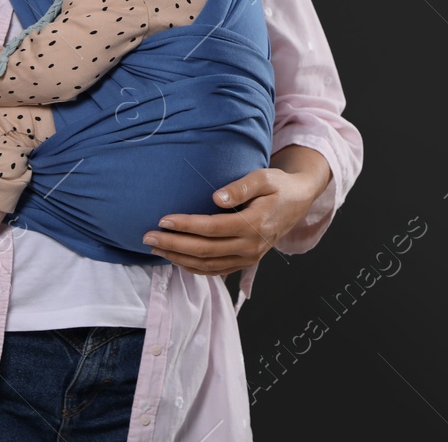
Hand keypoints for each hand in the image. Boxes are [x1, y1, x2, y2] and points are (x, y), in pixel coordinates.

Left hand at [141, 147, 330, 275]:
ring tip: (156, 248)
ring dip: (179, 259)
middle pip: (205, 251)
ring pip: (208, 265)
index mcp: (254, 224)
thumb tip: (217, 198)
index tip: (163, 219)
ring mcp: (249, 257)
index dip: (186, 225)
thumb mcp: (265, 177)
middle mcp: (250, 246)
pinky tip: (177, 259)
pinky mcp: (246, 262)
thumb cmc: (279, 186)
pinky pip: (216, 271)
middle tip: (148, 237)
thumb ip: (241, 186)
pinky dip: (194, 268)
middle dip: (173, 245)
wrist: (299, 201)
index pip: (212, 228)